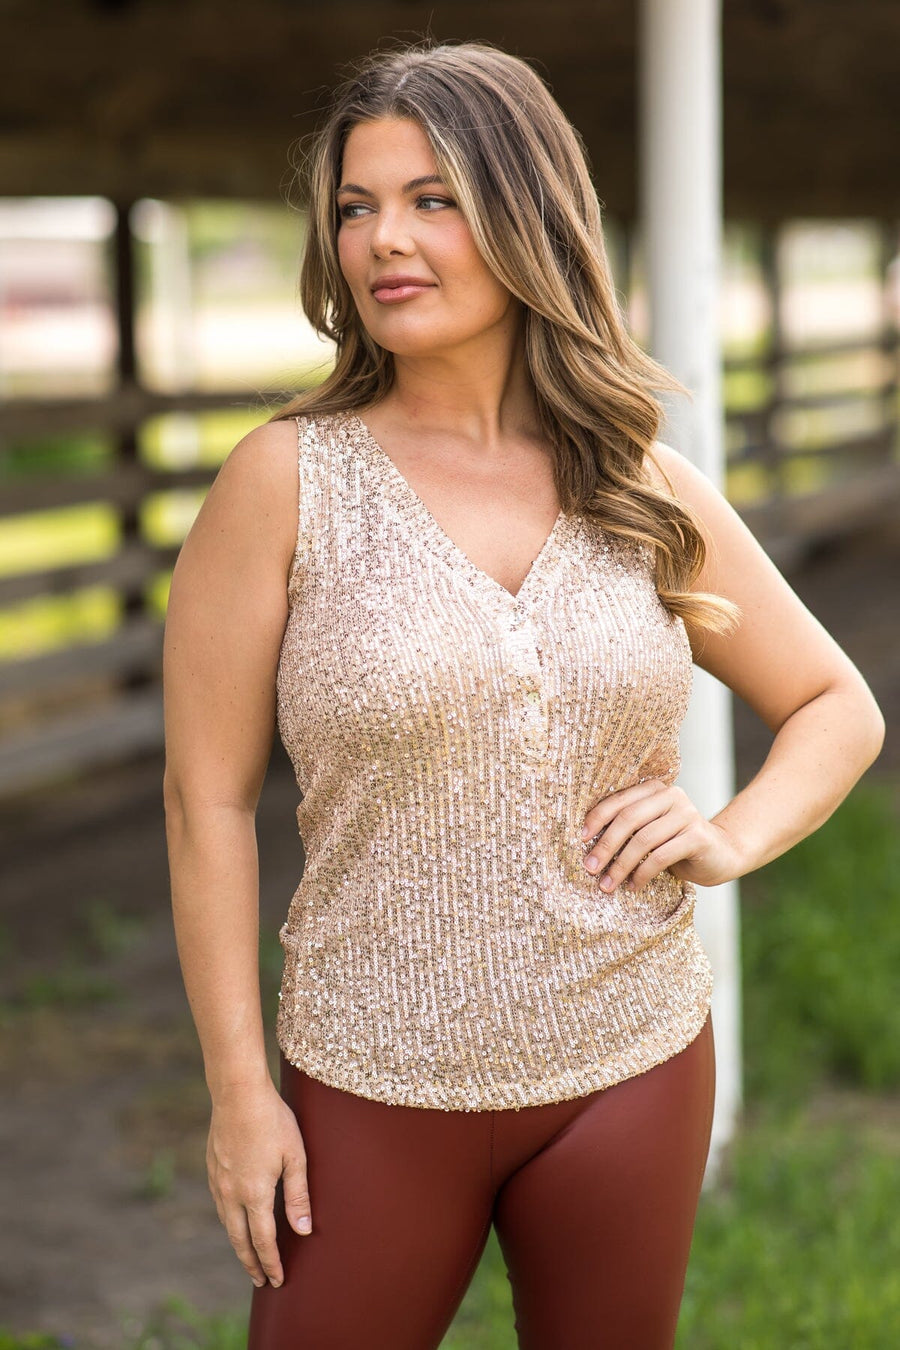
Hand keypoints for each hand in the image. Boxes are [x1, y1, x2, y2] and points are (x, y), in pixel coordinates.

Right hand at [206, 1079, 311, 1289]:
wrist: (238, 1092)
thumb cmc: (273, 1121)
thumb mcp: (295, 1156)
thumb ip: (299, 1195)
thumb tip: (303, 1231)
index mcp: (255, 1194)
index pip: (263, 1240)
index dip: (270, 1263)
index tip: (277, 1281)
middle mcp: (231, 1193)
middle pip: (240, 1240)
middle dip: (251, 1263)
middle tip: (260, 1281)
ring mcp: (218, 1181)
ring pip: (227, 1224)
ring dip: (238, 1244)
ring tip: (248, 1256)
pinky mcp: (212, 1168)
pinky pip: (220, 1205)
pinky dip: (229, 1222)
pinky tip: (235, 1221)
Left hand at [580, 779, 742, 892]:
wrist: (721, 854)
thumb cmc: (675, 843)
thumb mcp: (649, 830)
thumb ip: (628, 827)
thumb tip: (584, 842)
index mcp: (654, 789)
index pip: (619, 800)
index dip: (596, 819)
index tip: (579, 841)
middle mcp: (671, 795)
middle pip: (628, 819)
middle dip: (605, 846)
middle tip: (589, 868)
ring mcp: (687, 814)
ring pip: (643, 840)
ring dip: (621, 865)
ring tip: (607, 884)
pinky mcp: (697, 836)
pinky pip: (660, 856)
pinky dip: (642, 873)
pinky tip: (633, 886)